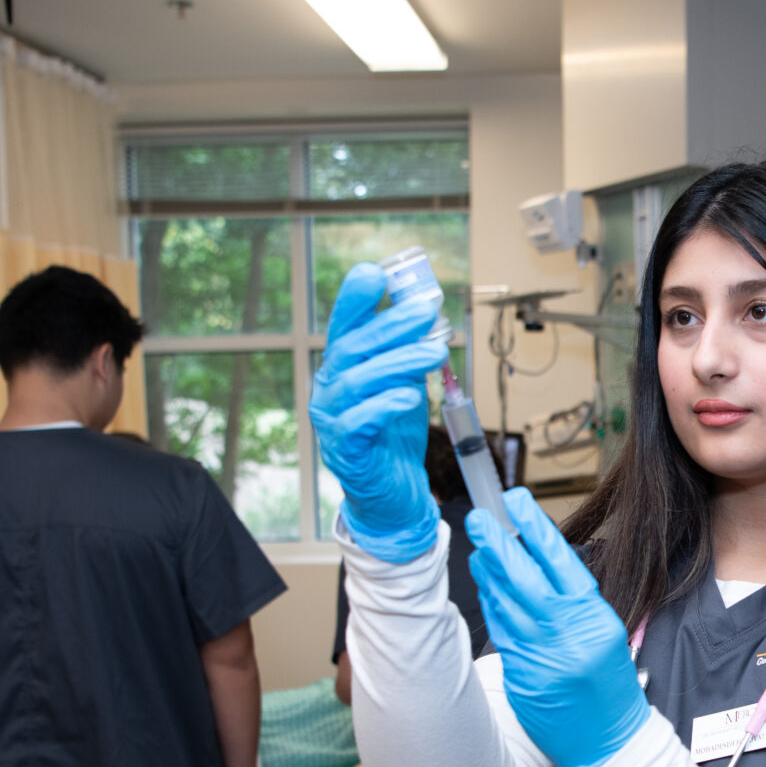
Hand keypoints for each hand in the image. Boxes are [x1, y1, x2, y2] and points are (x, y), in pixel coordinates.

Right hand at [309, 261, 446, 562]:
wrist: (393, 494)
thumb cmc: (395, 434)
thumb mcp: (404, 382)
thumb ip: (406, 351)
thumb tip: (425, 308)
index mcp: (341, 367)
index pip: (344, 325)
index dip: (355, 298)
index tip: (376, 272)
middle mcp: (330, 389)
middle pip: (353, 348)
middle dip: (392, 325)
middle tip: (428, 310)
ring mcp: (332, 420)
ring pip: (358, 382)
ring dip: (399, 362)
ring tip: (436, 351)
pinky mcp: (345, 451)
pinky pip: (358, 423)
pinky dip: (384, 405)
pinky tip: (411, 394)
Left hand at [465, 488, 651, 766]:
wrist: (610, 742)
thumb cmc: (609, 685)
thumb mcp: (604, 634)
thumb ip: (574, 602)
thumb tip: (537, 562)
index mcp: (595, 620)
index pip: (562, 564)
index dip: (536, 529)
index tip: (517, 501)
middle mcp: (569, 636)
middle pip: (526, 581)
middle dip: (499, 545)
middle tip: (479, 518)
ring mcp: (543, 658)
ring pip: (507, 605)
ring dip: (489, 574)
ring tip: (478, 548)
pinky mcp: (522, 678)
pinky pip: (502, 633)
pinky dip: (492, 607)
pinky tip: (485, 589)